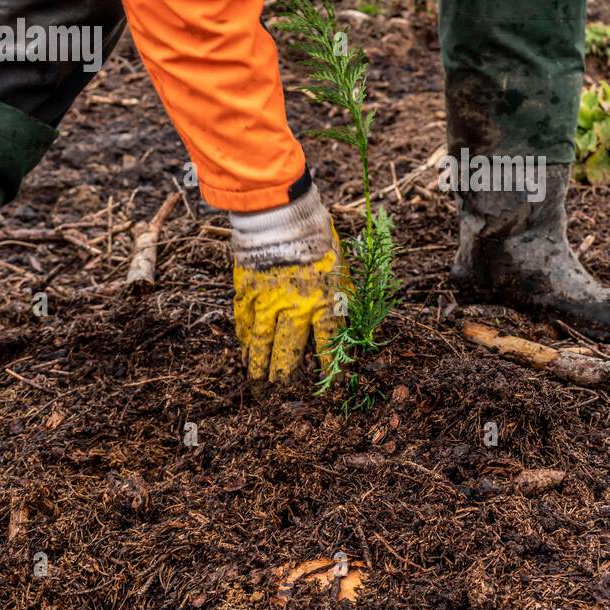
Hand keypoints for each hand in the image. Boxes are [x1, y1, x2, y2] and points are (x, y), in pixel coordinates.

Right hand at [231, 185, 344, 391]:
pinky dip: (244, 339)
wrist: (284, 216)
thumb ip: (349, 303)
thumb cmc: (320, 242)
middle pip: (288, 352)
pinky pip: (243, 323)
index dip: (330, 368)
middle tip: (281, 393)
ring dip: (258, 367)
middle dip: (285, 378)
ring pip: (261, 344)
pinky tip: (245, 351)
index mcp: (324, 303)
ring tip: (257, 384)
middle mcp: (295, 309)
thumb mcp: (343, 271)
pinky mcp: (246, 292)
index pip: (328, 345)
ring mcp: (267, 303)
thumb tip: (367, 333)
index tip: (330, 385)